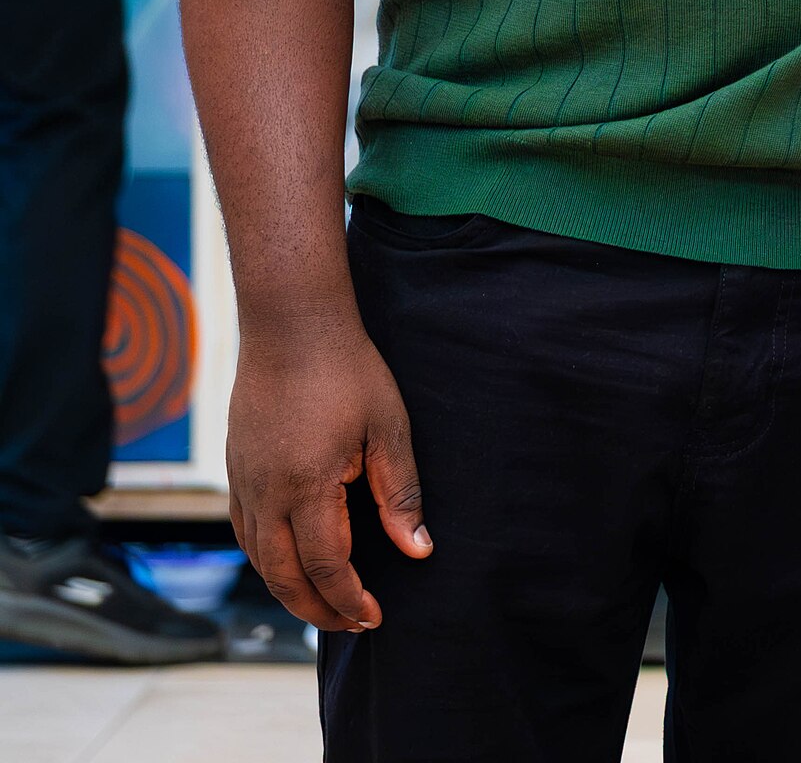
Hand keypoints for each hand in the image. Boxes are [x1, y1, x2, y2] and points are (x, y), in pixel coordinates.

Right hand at [226, 319, 430, 632]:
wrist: (291, 322)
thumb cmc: (347, 368)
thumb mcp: (388, 426)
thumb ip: (400, 492)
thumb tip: (417, 550)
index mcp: (307, 487)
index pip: (326, 566)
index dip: (350, 598)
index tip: (374, 616)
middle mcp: (266, 493)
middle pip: (284, 577)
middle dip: (317, 610)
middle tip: (350, 626)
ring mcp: (244, 481)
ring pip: (259, 559)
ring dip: (289, 591)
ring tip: (322, 604)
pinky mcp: (235, 468)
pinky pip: (244, 531)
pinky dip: (266, 559)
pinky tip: (288, 562)